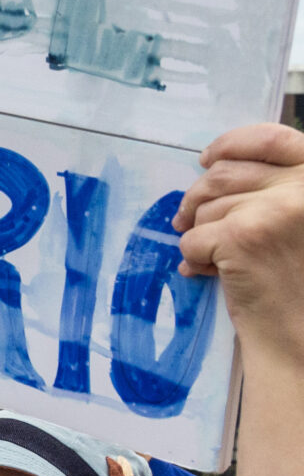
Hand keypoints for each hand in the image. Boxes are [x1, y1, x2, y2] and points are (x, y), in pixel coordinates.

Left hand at [179, 124, 303, 364]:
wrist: (303, 336)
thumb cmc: (300, 281)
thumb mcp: (299, 223)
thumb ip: (275, 192)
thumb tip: (215, 168)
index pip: (272, 139)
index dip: (232, 145)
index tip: (206, 158)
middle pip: (225, 174)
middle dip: (197, 198)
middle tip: (184, 219)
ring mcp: (274, 209)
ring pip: (205, 208)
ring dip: (198, 233)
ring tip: (211, 258)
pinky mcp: (243, 237)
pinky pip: (192, 238)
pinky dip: (192, 258)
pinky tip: (208, 274)